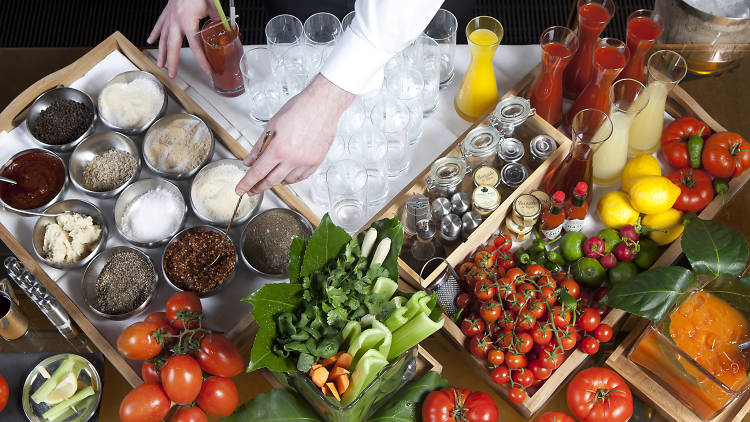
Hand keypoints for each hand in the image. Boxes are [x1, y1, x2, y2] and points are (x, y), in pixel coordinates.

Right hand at [147, 0, 217, 77]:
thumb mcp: (211, 6)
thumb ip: (218, 19)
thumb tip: (226, 29)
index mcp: (188, 22)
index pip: (196, 47)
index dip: (202, 61)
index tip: (207, 70)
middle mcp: (176, 22)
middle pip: (173, 47)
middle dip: (172, 62)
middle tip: (172, 75)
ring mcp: (169, 18)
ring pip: (163, 39)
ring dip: (161, 53)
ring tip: (160, 65)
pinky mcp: (165, 13)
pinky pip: (158, 25)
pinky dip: (154, 34)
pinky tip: (151, 42)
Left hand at [235, 74, 354, 194]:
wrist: (323, 104)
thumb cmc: (299, 109)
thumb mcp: (272, 125)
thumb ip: (259, 146)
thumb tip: (249, 161)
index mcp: (279, 149)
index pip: (258, 172)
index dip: (247, 183)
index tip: (240, 190)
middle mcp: (293, 159)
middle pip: (271, 181)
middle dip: (259, 187)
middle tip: (252, 190)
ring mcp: (306, 162)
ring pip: (286, 181)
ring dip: (275, 181)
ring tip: (269, 178)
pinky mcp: (316, 162)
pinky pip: (301, 178)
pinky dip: (291, 178)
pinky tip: (286, 175)